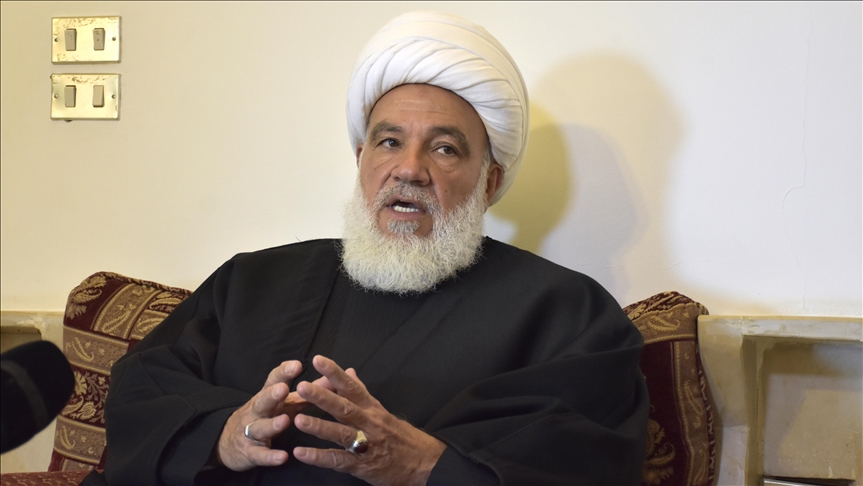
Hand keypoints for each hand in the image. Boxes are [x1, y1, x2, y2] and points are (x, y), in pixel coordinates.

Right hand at [217, 360, 335, 471]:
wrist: (228, 441)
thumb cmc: (265, 416)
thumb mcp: (283, 403)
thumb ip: (306, 393)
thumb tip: (331, 379)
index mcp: (267, 397)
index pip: (273, 381)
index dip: (284, 372)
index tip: (297, 365)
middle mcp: (257, 412)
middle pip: (262, 401)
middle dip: (272, 395)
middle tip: (283, 389)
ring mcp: (251, 432)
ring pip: (260, 427)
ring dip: (272, 424)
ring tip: (285, 421)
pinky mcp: (250, 453)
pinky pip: (260, 455)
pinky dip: (270, 456)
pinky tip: (283, 457)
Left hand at [292, 355, 446, 485]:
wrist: (424, 463)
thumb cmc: (399, 435)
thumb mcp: (381, 410)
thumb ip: (362, 392)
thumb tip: (349, 371)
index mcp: (372, 408)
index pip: (352, 387)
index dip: (335, 373)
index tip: (318, 360)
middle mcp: (369, 423)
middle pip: (344, 408)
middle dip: (322, 397)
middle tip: (302, 387)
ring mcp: (366, 444)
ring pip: (340, 433)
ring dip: (318, 427)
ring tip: (298, 419)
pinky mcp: (361, 466)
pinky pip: (338, 460)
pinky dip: (319, 457)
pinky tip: (300, 453)